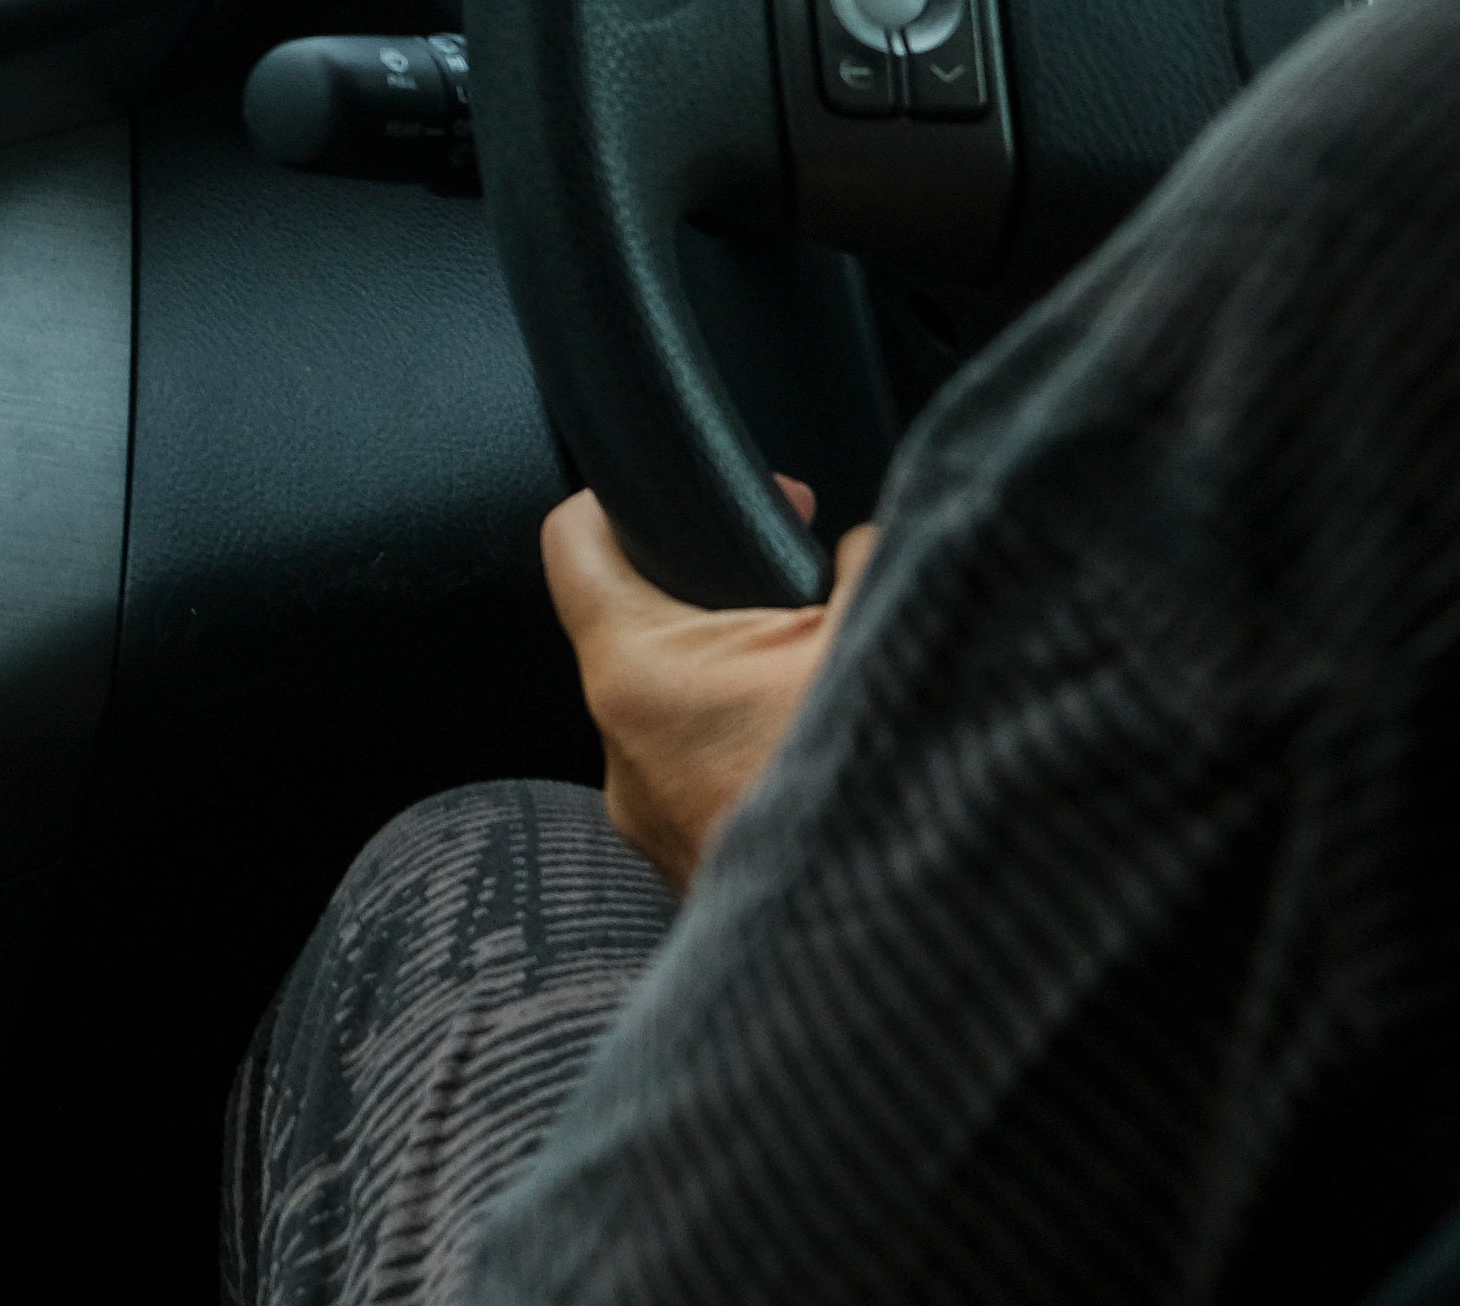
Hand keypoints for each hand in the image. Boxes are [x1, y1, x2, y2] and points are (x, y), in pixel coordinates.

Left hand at [542, 484, 875, 892]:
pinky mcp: (691, 874)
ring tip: (832, 684)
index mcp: (636, 673)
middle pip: (642, 628)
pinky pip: (708, 784)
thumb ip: (867, 563)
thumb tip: (864, 541)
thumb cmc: (869, 801)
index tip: (726, 501)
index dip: (631, 500)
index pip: (572, 543)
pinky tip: (830, 760)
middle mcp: (621, 750)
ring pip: (683, 714)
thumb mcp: (878, 642)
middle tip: (808, 591)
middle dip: (725, 598)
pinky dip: (758, 757)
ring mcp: (650, 824)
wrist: (887, 959)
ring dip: (750, 687)